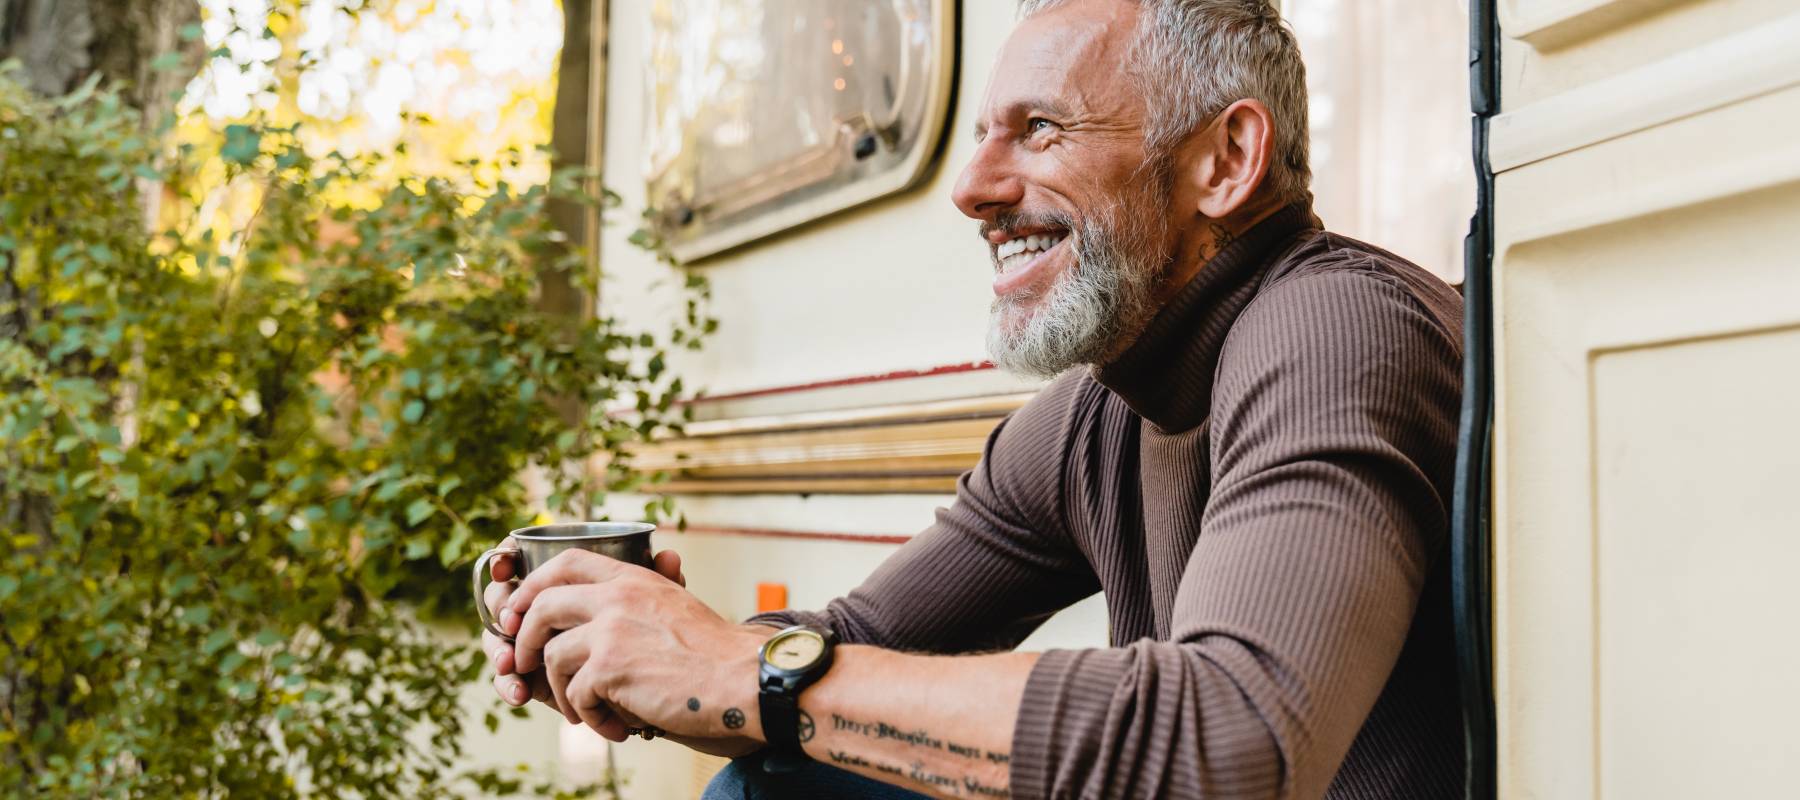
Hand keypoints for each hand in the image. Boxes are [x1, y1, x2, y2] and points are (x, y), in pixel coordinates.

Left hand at [507, 548, 768, 743]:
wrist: (741, 679)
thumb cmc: (714, 652)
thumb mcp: (676, 604)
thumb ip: (645, 594)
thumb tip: (641, 574)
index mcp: (633, 578)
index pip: (566, 562)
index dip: (533, 586)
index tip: (522, 611)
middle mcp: (617, 596)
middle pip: (542, 606)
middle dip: (525, 639)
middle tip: (525, 665)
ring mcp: (611, 630)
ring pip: (553, 657)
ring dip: (564, 692)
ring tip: (587, 712)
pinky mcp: (610, 667)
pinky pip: (576, 695)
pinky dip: (591, 718)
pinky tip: (616, 727)